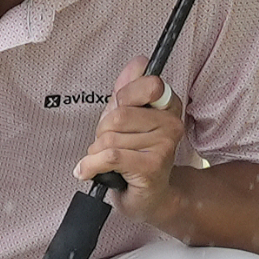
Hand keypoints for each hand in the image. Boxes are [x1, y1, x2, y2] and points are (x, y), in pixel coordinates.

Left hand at [75, 58, 185, 225]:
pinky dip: (91, 165)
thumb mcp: (128, 118)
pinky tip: (87, 170)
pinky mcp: (152, 166)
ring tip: (106, 160)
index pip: (148, 84)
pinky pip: (110, 156)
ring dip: (97, 151)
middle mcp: (172, 123)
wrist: (151, 197)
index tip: (119, 110)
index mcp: (169, 106)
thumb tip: (139, 62)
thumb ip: (129, 89)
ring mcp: (165, 145)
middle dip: (103, 130)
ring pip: (111, 137)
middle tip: (107, 143)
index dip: (123, 97)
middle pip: (120, 113)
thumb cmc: (135, 156)